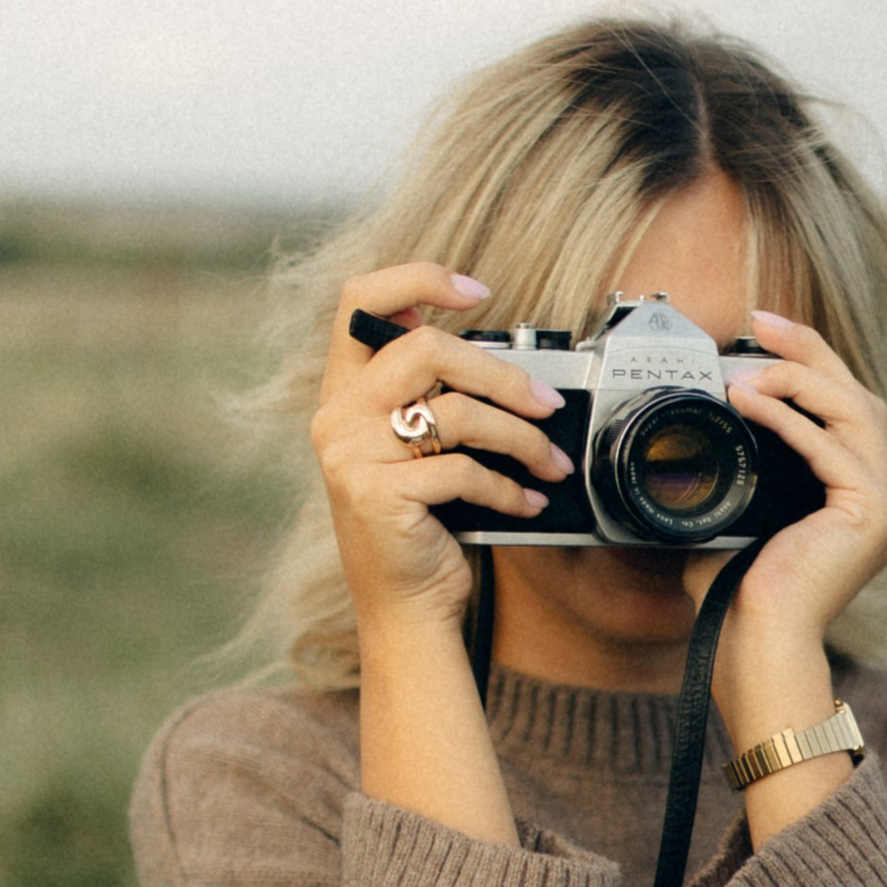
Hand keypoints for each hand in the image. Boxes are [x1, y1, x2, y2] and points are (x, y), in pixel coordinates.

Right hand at [311, 265, 575, 645]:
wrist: (404, 608)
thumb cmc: (422, 525)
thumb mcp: (420, 450)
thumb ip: (434, 397)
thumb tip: (505, 361)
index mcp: (344, 392)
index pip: (360, 300)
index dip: (419, 279)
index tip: (478, 291)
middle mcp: (336, 416)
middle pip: (427, 349)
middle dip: (503, 375)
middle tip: (547, 403)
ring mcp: (350, 455)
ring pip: (456, 412)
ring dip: (520, 437)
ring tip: (550, 462)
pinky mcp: (376, 495)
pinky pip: (462, 470)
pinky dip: (508, 487)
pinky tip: (527, 501)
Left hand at [696, 310, 886, 734]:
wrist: (752, 649)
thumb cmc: (736, 602)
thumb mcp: (726, 517)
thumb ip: (723, 475)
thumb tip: (682, 436)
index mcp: (857, 501)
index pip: (841, 412)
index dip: (806, 366)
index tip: (759, 337)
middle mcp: (883, 501)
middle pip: (857, 397)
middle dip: (809, 352)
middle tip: (760, 321)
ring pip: (854, 409)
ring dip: (798, 377)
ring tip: (747, 365)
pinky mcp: (876, 513)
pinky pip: (831, 446)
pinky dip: (789, 418)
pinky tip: (747, 400)